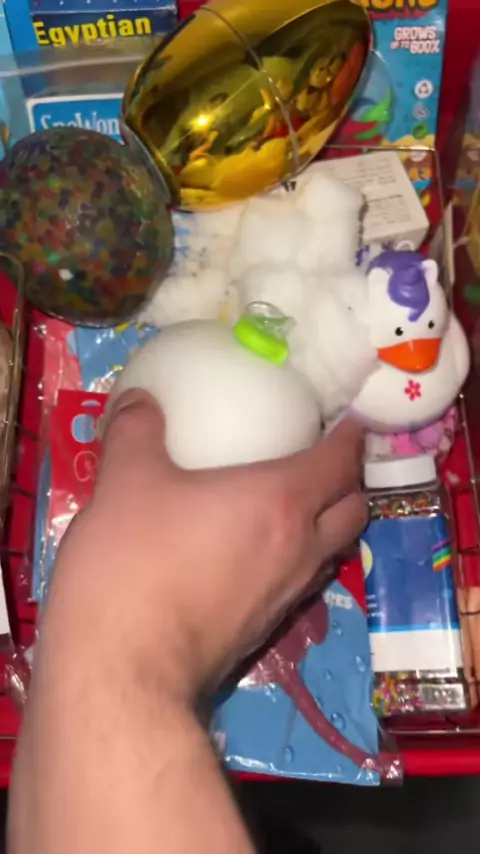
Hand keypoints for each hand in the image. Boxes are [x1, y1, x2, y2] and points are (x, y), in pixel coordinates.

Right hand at [46, 390, 366, 701]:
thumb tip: (139, 399)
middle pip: (353, 509)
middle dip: (349, 480)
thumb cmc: (132, 563)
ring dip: (328, 523)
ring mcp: (286, 596)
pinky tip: (257, 552)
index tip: (347, 417)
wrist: (123, 670)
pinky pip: (301, 581)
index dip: (352, 435)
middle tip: (321, 457)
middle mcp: (299, 549)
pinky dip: (298, 558)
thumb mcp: (124, 481)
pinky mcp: (265, 630)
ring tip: (296, 503)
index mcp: (280, 501)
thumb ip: (135, 430)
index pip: (341, 461)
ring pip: (332, 550)